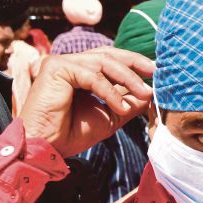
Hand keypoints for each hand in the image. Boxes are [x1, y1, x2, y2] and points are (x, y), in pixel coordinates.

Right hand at [20, 47, 154, 156]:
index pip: (110, 59)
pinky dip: (109, 91)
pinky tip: (120, 107)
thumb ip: (129, 102)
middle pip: (108, 54)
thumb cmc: (72, 133)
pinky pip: (91, 75)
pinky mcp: (55, 68)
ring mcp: (61, 63)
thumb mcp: (110, 115)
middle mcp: (70, 63)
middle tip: (155, 73)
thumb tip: (150, 93)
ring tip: (144, 94)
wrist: (47, 147)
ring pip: (103, 62)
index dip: (133, 64)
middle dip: (135, 63)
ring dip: (128, 78)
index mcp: (80, 72)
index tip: (154, 73)